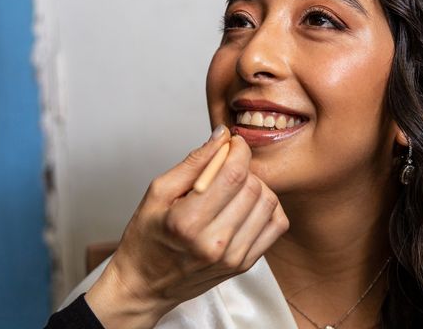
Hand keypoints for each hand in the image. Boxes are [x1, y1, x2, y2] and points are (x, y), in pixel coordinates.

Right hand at [85, 125, 289, 327]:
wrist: (145, 285)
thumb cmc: (146, 238)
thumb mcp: (158, 192)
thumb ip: (193, 162)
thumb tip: (222, 137)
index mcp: (188, 222)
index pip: (233, 175)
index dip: (239, 150)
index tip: (233, 144)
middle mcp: (215, 243)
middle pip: (253, 186)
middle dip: (243, 167)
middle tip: (226, 166)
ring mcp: (233, 257)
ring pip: (269, 202)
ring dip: (256, 186)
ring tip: (234, 188)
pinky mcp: (245, 265)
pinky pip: (277, 224)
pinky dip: (267, 207)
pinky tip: (247, 205)